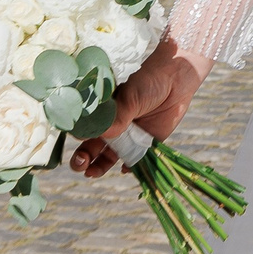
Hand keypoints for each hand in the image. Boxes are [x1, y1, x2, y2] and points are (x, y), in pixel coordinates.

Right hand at [69, 40, 208, 177]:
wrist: (176, 79)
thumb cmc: (147, 82)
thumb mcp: (130, 97)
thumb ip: (117, 116)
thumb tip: (102, 133)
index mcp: (103, 113)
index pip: (85, 128)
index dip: (79, 136)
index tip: (77, 139)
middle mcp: (112, 127)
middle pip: (91, 148)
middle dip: (82, 158)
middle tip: (80, 163)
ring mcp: (128, 137)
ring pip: (108, 157)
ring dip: (98, 167)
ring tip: (90, 173)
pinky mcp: (146, 144)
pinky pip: (134, 159)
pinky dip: (129, 166)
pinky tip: (125, 168)